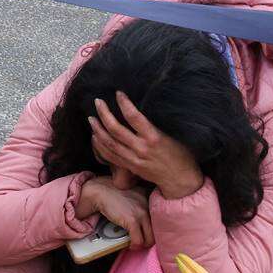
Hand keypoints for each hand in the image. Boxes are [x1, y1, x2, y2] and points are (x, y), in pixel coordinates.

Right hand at [78, 177, 151, 247]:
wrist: (101, 191)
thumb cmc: (113, 194)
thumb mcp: (133, 195)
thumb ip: (141, 204)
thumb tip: (142, 220)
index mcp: (150, 199)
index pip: (160, 220)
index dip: (154, 230)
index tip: (147, 234)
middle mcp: (149, 206)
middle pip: (158, 231)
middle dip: (149, 240)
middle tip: (142, 243)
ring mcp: (142, 213)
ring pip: (150, 238)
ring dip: (143, 245)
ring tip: (136, 245)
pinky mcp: (132, 221)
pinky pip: (138, 240)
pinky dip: (134, 246)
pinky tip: (130, 245)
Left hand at [88, 91, 204, 199]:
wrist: (179, 179)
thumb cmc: (181, 154)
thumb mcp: (171, 136)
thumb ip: (153, 126)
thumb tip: (137, 111)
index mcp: (154, 138)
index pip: (134, 117)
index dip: (124, 103)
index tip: (118, 93)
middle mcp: (141, 148)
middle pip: (115, 129)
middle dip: (104, 114)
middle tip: (98, 102)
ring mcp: (133, 159)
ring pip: (108, 143)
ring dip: (97, 129)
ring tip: (91, 118)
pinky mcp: (129, 167)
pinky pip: (109, 156)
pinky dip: (99, 145)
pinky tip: (95, 136)